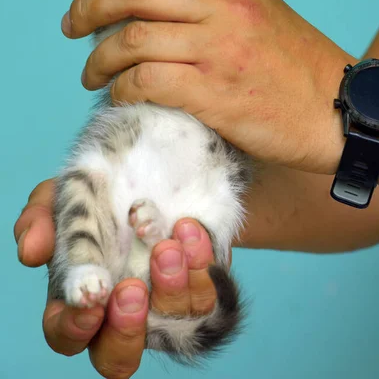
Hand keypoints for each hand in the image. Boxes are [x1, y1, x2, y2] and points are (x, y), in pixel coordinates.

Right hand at [14, 180, 216, 378]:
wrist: (165, 160)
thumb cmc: (109, 182)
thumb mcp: (71, 189)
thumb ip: (43, 217)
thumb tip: (31, 253)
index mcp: (81, 289)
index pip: (67, 330)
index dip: (74, 326)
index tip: (93, 296)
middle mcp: (122, 305)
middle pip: (116, 356)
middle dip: (125, 330)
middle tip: (132, 290)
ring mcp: (165, 300)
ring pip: (172, 329)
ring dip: (170, 289)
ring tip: (169, 245)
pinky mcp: (201, 284)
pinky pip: (208, 300)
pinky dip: (200, 267)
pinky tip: (190, 230)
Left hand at [50, 0, 356, 173]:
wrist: (333, 108)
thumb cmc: (289, 64)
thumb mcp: (252, 14)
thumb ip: (204, 3)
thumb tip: (144, 11)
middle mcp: (221, 6)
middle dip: (88, 6)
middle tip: (71, 26)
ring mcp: (218, 47)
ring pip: (132, 38)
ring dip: (99, 58)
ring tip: (90, 74)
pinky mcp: (216, 91)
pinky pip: (148, 81)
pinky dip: (123, 89)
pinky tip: (121, 95)